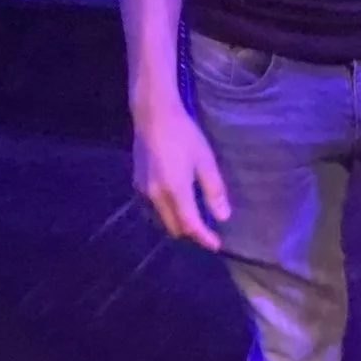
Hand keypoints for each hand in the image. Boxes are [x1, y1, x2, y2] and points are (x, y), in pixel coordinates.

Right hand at [133, 101, 231, 250]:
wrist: (153, 115)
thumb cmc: (184, 135)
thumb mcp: (205, 161)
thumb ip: (214, 190)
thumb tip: (223, 217)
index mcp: (175, 191)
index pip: (190, 225)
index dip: (204, 237)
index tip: (217, 245)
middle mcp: (156, 196)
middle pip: (174, 226)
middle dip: (191, 231)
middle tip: (207, 228)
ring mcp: (144, 190)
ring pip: (162, 218)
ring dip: (178, 221)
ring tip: (194, 214)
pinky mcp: (138, 182)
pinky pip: (154, 206)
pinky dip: (167, 209)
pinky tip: (177, 199)